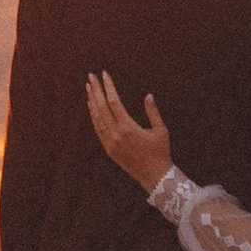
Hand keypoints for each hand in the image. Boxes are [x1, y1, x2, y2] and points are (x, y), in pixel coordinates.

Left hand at [85, 69, 172, 190]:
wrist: (154, 176)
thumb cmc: (160, 152)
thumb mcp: (161, 130)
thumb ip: (153, 112)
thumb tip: (148, 95)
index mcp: (128, 127)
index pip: (114, 102)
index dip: (108, 87)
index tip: (105, 74)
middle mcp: (116, 134)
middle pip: (102, 107)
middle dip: (96, 90)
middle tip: (91, 76)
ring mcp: (110, 142)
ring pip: (97, 118)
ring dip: (92, 101)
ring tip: (89, 87)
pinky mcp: (108, 149)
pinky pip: (98, 129)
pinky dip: (93, 116)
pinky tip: (91, 106)